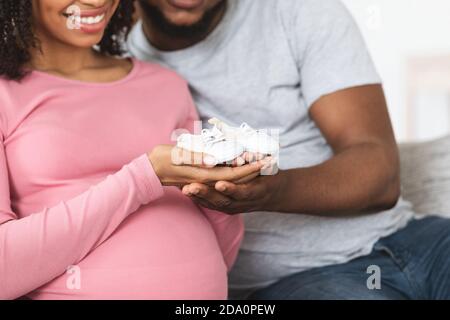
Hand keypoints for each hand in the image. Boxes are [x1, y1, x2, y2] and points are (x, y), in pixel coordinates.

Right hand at [148, 145, 267, 186]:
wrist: (149, 171)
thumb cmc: (162, 159)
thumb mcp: (177, 156)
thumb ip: (196, 157)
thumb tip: (213, 160)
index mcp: (204, 175)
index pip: (234, 175)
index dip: (251, 168)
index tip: (266, 160)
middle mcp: (208, 181)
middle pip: (237, 178)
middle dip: (255, 169)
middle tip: (272, 159)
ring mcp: (206, 182)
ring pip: (233, 179)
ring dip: (249, 171)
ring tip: (264, 161)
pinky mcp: (203, 179)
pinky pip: (224, 178)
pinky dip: (237, 173)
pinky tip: (244, 165)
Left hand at [182, 163, 283, 214]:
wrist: (272, 194)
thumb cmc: (269, 175)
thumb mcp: (268, 167)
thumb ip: (257, 162)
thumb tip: (247, 152)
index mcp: (256, 192)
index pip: (243, 192)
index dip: (231, 189)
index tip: (220, 184)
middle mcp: (244, 203)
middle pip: (224, 201)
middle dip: (206, 194)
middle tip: (192, 187)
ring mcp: (234, 207)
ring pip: (214, 204)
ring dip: (199, 197)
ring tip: (185, 189)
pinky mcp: (226, 208)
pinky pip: (211, 205)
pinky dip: (198, 199)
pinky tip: (186, 192)